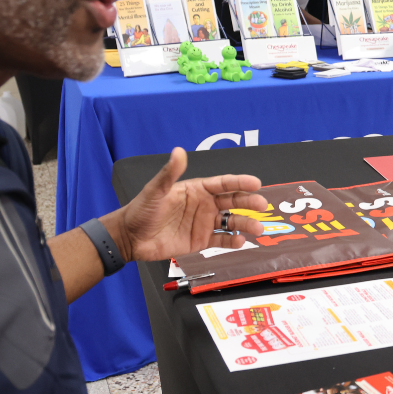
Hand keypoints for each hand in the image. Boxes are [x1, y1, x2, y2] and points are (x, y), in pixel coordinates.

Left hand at [106, 147, 269, 262]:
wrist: (130, 237)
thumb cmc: (141, 210)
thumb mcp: (156, 190)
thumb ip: (170, 173)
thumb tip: (179, 151)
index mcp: (197, 189)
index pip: (223, 184)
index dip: (240, 182)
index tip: (255, 183)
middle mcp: (204, 205)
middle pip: (232, 202)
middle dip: (249, 202)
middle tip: (262, 205)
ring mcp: (204, 223)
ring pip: (231, 222)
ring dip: (246, 223)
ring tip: (258, 228)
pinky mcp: (201, 241)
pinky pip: (221, 240)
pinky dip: (233, 242)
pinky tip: (241, 242)